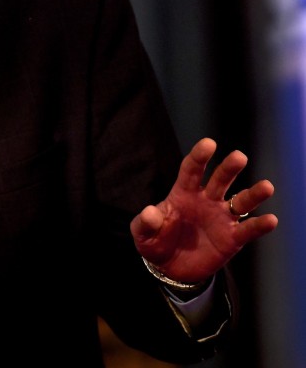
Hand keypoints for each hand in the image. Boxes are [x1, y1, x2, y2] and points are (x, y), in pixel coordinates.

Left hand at [130, 137, 277, 282]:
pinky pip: (247, 230)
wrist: (169, 267)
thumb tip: (150, 212)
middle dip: (229, 168)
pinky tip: (270, 220)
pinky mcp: (232, 238)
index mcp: (183, 192)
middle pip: (220, 180)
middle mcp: (206, 200)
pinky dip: (259, 225)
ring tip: (266, 186)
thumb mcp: (142, 233)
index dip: (200, 156)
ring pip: (240, 201)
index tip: (209, 144)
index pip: (192, 170)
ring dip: (253, 194)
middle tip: (239, 157)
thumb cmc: (156, 241)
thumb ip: (145, 222)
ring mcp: (221, 218)